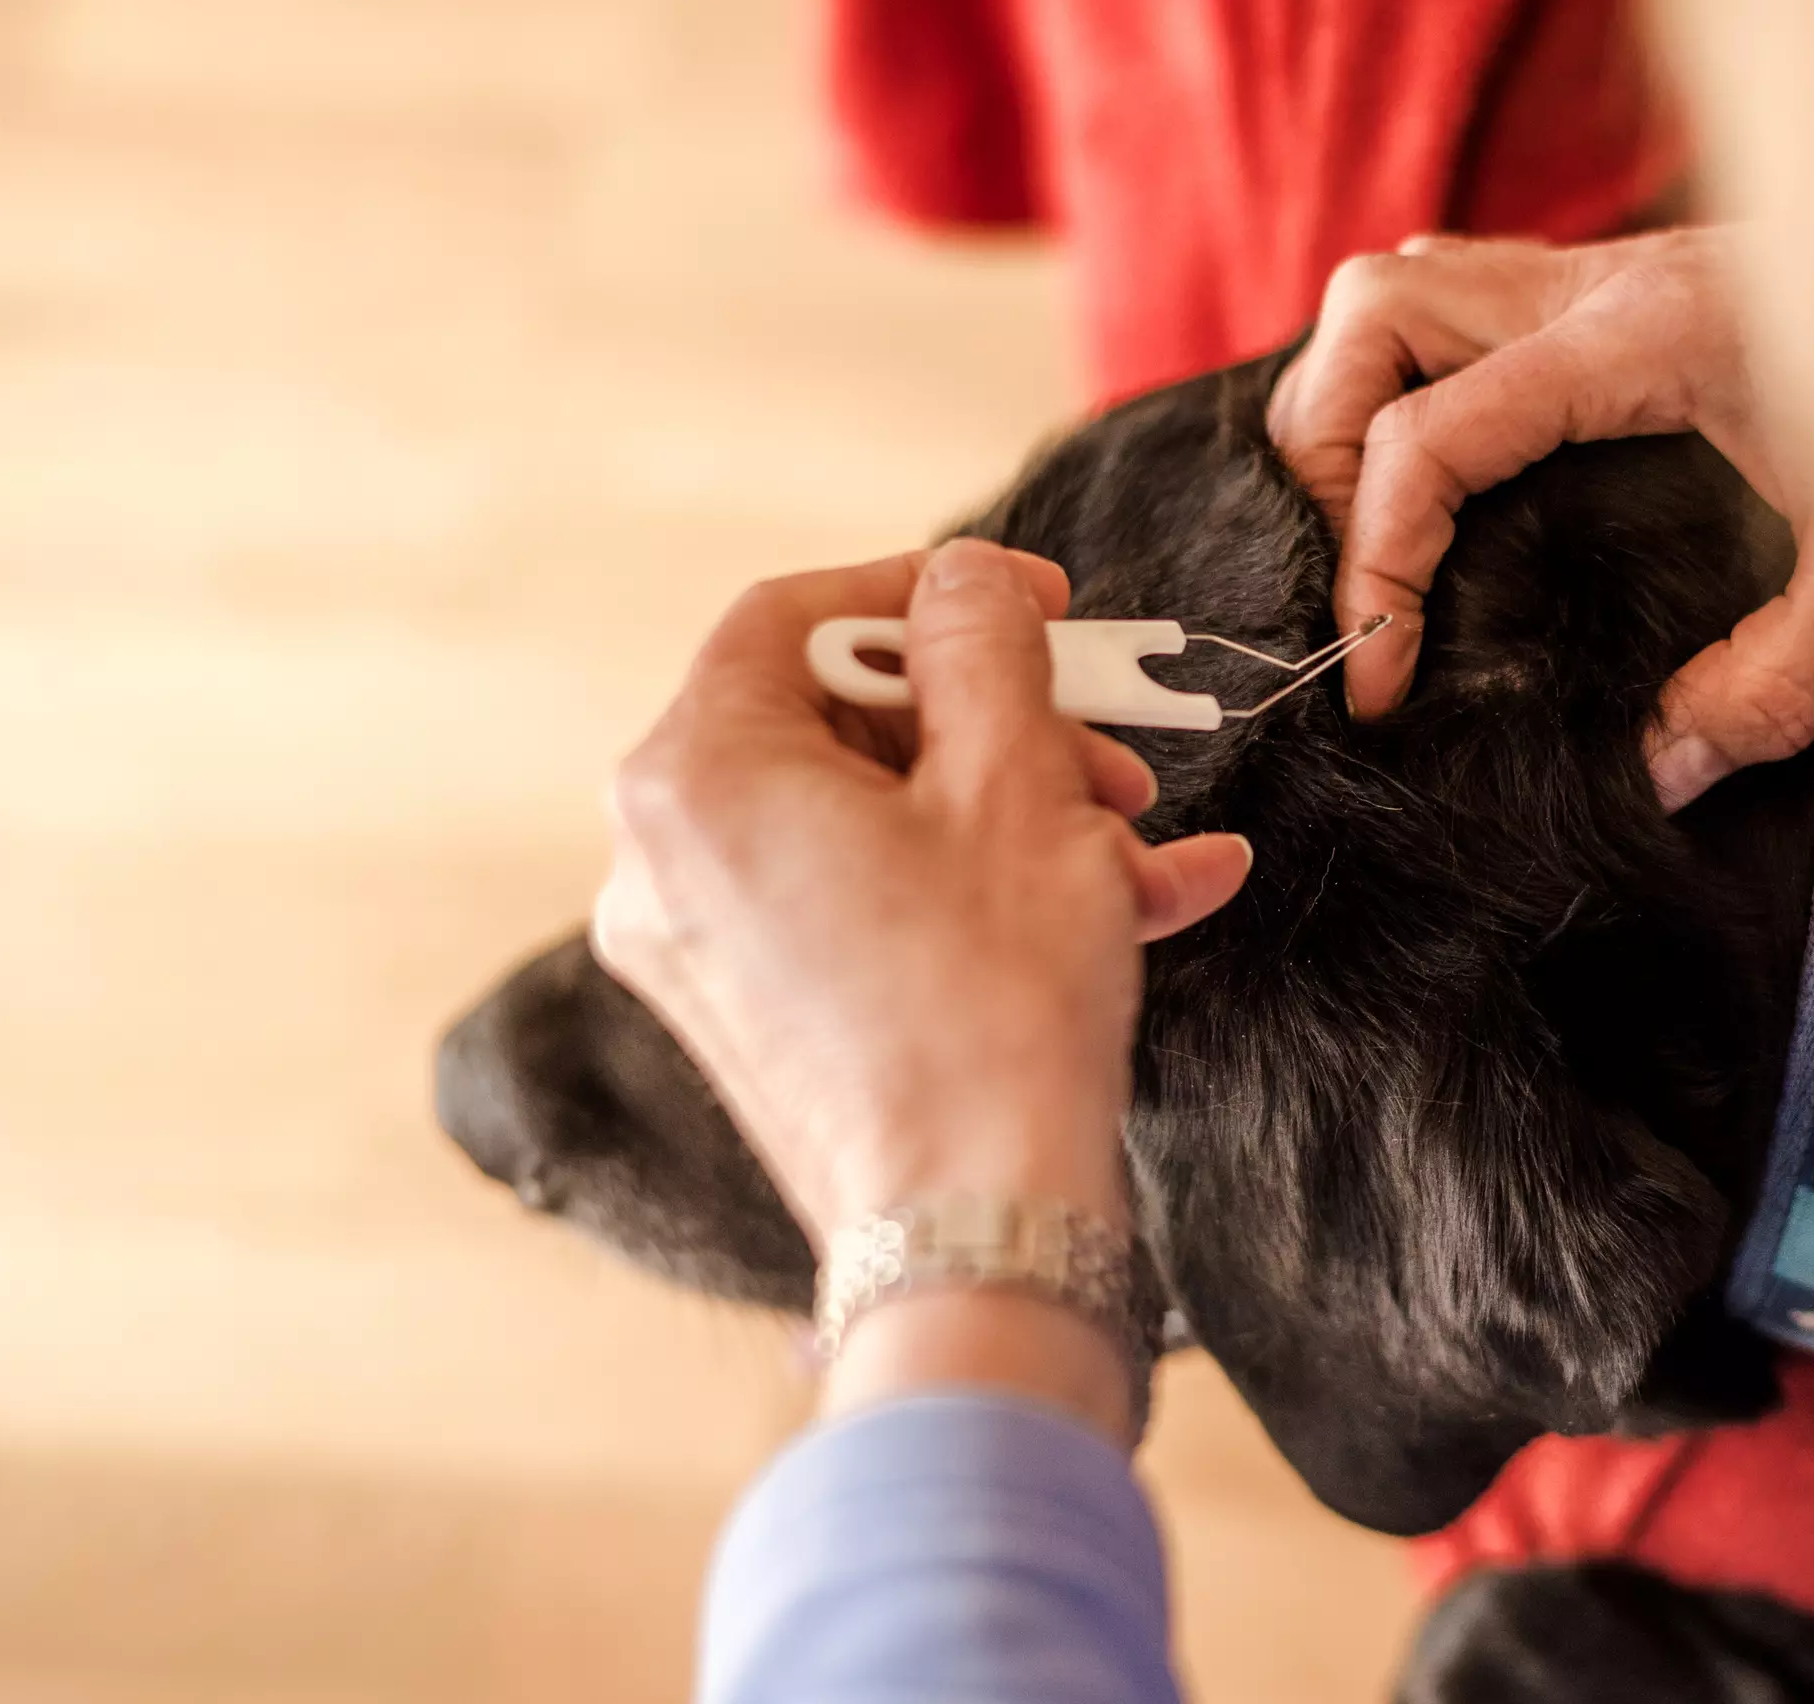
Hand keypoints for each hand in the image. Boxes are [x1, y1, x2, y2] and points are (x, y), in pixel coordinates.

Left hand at [591, 540, 1252, 1433]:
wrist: (978, 1232)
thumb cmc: (991, 1007)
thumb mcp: (1015, 779)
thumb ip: (984, 643)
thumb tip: (964, 580)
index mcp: (694, 776)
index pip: (796, 617)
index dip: (928, 591)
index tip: (1040, 603)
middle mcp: (665, 861)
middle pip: (844, 729)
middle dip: (1002, 729)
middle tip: (1115, 751)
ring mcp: (703, 954)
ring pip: (877, 827)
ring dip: (1021, 818)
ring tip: (1148, 853)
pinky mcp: (758, 1026)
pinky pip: (873, 913)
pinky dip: (983, 896)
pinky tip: (1136, 904)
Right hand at [1269, 228, 1813, 808]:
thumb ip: (1774, 684)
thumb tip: (1660, 772)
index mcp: (1647, 338)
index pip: (1429, 434)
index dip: (1375, 565)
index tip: (1384, 680)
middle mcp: (1605, 281)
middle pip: (1373, 316)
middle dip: (1329, 451)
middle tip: (1373, 581)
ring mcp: (1607, 267)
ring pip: (1399, 287)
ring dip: (1359, 398)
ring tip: (1389, 528)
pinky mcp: (1623, 281)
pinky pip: (1459, 293)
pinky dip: (1416, 373)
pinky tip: (1459, 472)